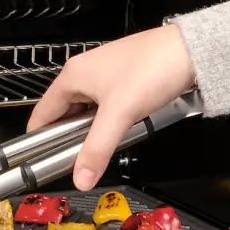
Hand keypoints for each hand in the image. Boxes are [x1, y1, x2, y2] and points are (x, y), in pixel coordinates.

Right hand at [27, 25, 194, 190]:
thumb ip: (97, 149)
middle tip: (77, 159)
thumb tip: (80, 178)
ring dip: (90, 130)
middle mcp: (83, 72)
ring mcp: (103, 75)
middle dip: (68, 137)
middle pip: (63, 114)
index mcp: (72, 76)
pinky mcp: (121, 79)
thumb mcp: (119, 114)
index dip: (39, 139)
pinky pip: (104, 106)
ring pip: (85, 111)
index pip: (41, 113)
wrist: (190, 51)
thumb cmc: (153, 68)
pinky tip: (118, 130)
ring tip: (100, 145)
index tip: (43, 160)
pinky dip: (106, 121)